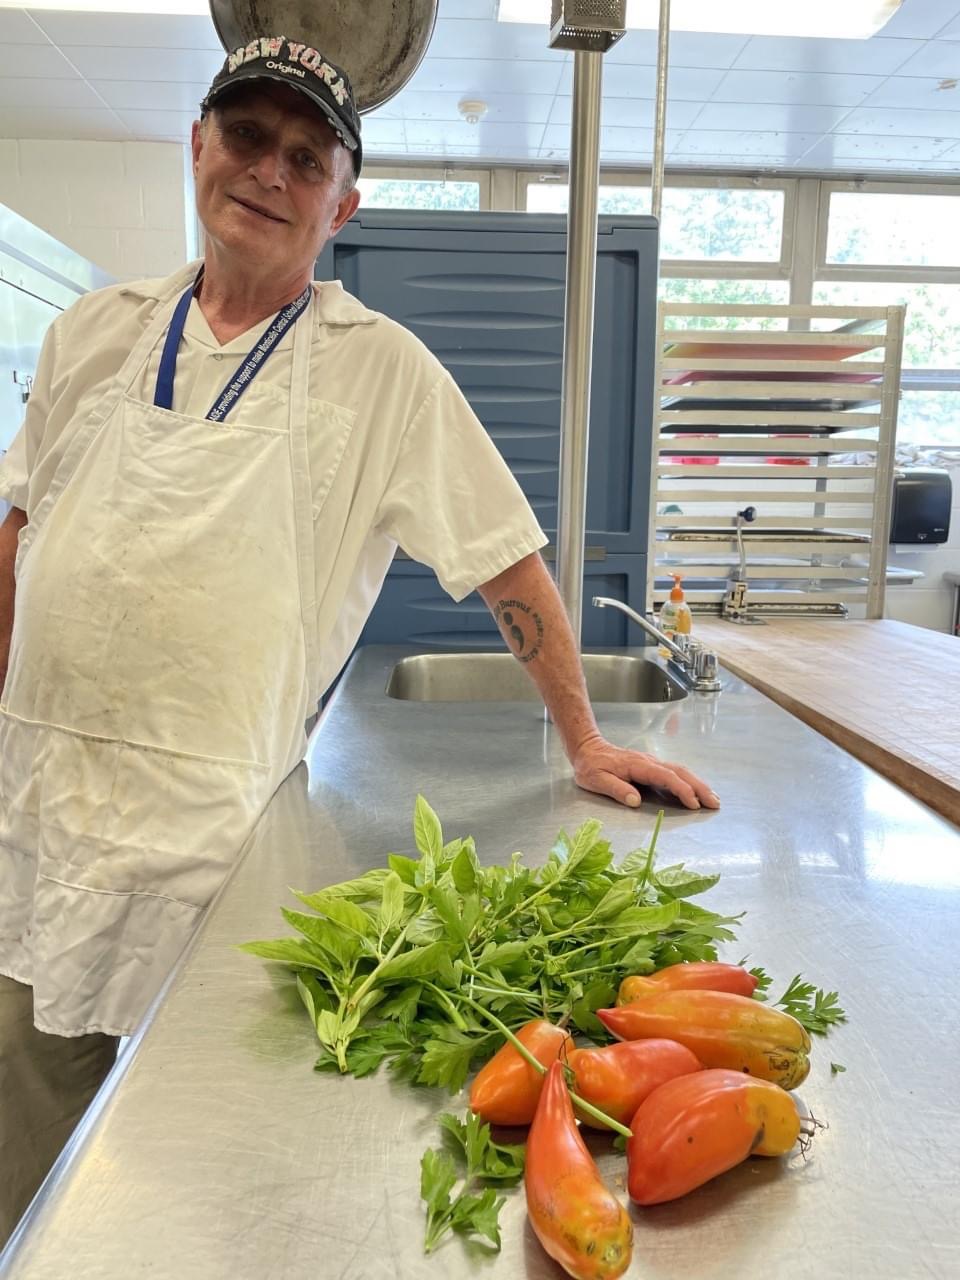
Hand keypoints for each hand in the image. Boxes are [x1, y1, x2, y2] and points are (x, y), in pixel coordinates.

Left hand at [571, 733, 719, 811]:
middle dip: (699, 788)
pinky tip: (697, 792)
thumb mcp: (596, 779)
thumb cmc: (591, 766)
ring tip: (713, 799)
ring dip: (698, 784)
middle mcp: (650, 762)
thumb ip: (616, 789)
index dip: (681, 790)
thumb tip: (635, 801)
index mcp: (638, 766)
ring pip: (681, 771)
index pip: (666, 777)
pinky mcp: (652, 767)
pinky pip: (675, 773)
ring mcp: (652, 763)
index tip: (693, 803)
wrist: (588, 748)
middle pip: (680, 772)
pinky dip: (690, 782)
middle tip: (715, 803)